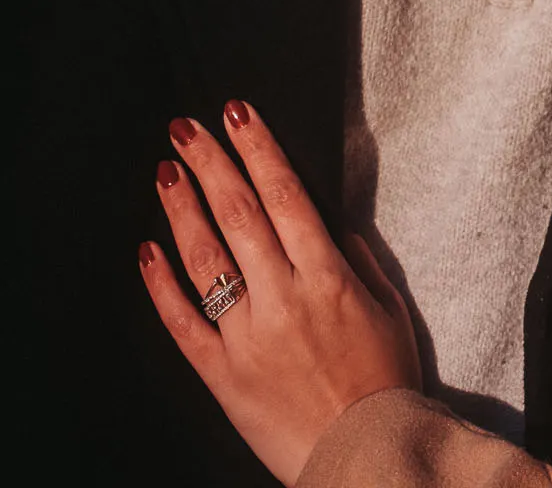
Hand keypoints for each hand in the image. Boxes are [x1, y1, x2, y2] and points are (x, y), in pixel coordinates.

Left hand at [139, 100, 421, 484]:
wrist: (365, 456)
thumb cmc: (385, 381)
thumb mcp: (390, 308)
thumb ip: (357, 259)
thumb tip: (327, 219)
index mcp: (328, 277)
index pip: (285, 195)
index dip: (258, 149)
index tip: (238, 113)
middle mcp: (283, 299)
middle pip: (239, 215)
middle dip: (210, 164)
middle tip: (186, 128)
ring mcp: (248, 337)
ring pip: (206, 260)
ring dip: (182, 209)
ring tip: (165, 172)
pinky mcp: (223, 376)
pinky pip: (183, 325)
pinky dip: (162, 286)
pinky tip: (147, 251)